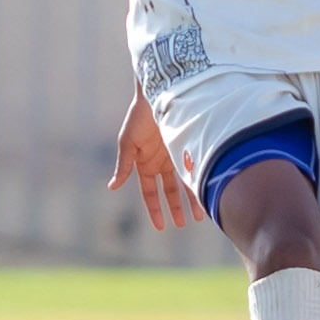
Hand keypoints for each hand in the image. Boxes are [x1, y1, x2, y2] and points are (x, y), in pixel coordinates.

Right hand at [111, 92, 195, 232]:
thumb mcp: (128, 142)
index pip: (149, 193)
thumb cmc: (139, 116)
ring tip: (200, 216)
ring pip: (185, 183)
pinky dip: (200, 181)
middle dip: (176, 208)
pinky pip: (195, 168)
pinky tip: (208, 193)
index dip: (154, 209)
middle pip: (169, 191)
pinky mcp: (188, 146)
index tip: (161, 226)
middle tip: (183, 224)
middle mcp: (161, 163)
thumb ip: (124, 166)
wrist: (159, 93)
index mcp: (144, 164)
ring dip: (191, 199)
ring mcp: (175, 155)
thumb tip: (112, 187)